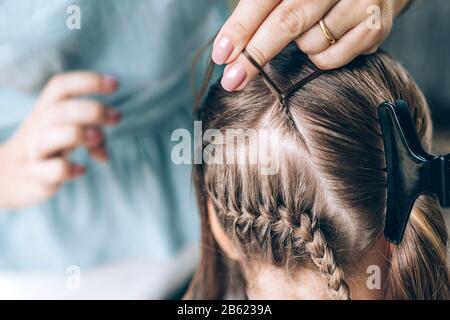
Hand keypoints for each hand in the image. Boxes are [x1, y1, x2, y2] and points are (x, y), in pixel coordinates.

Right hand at [0, 72, 120, 208]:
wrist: (7, 176)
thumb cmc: (48, 149)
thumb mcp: (68, 136)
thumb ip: (91, 138)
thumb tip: (105, 156)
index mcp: (46, 110)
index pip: (61, 86)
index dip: (88, 81)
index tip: (115, 85)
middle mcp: (38, 127)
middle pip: (60, 111)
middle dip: (92, 111)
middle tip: (117, 117)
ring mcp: (35, 152)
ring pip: (49, 139)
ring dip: (77, 135)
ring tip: (98, 139)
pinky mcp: (36, 176)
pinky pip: (50, 171)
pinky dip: (68, 169)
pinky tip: (82, 169)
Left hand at [212, 0, 409, 90]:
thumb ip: (262, 9)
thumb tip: (228, 50)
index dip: (240, 28)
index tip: (221, 55)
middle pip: (287, 22)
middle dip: (255, 55)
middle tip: (232, 80)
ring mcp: (359, 1)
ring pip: (310, 44)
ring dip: (302, 47)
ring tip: (315, 30)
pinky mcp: (375, 26)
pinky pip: (331, 59)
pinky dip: (322, 57)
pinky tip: (331, 39)